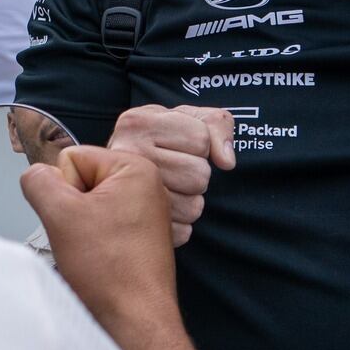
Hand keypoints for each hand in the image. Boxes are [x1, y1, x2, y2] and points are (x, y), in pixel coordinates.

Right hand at [21, 145, 179, 334]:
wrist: (135, 321)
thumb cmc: (111, 271)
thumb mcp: (60, 214)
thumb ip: (38, 182)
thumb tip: (34, 175)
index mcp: (135, 168)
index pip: (72, 158)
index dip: (62, 189)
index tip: (77, 218)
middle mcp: (145, 187)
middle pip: (80, 181)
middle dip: (70, 210)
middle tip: (83, 239)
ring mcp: (143, 214)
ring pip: (86, 208)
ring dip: (78, 229)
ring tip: (91, 252)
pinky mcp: (138, 238)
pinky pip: (99, 228)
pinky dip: (91, 244)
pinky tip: (98, 262)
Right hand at [106, 105, 235, 245]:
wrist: (122, 169)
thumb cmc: (161, 139)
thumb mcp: (188, 118)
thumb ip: (217, 124)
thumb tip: (226, 161)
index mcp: (137, 122)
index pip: (201, 139)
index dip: (201, 144)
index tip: (180, 144)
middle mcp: (126, 155)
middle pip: (198, 174)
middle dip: (197, 171)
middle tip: (176, 168)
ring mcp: (126, 194)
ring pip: (193, 206)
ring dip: (191, 198)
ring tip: (171, 186)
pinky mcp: (135, 226)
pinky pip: (183, 231)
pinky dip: (182, 223)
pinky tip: (166, 208)